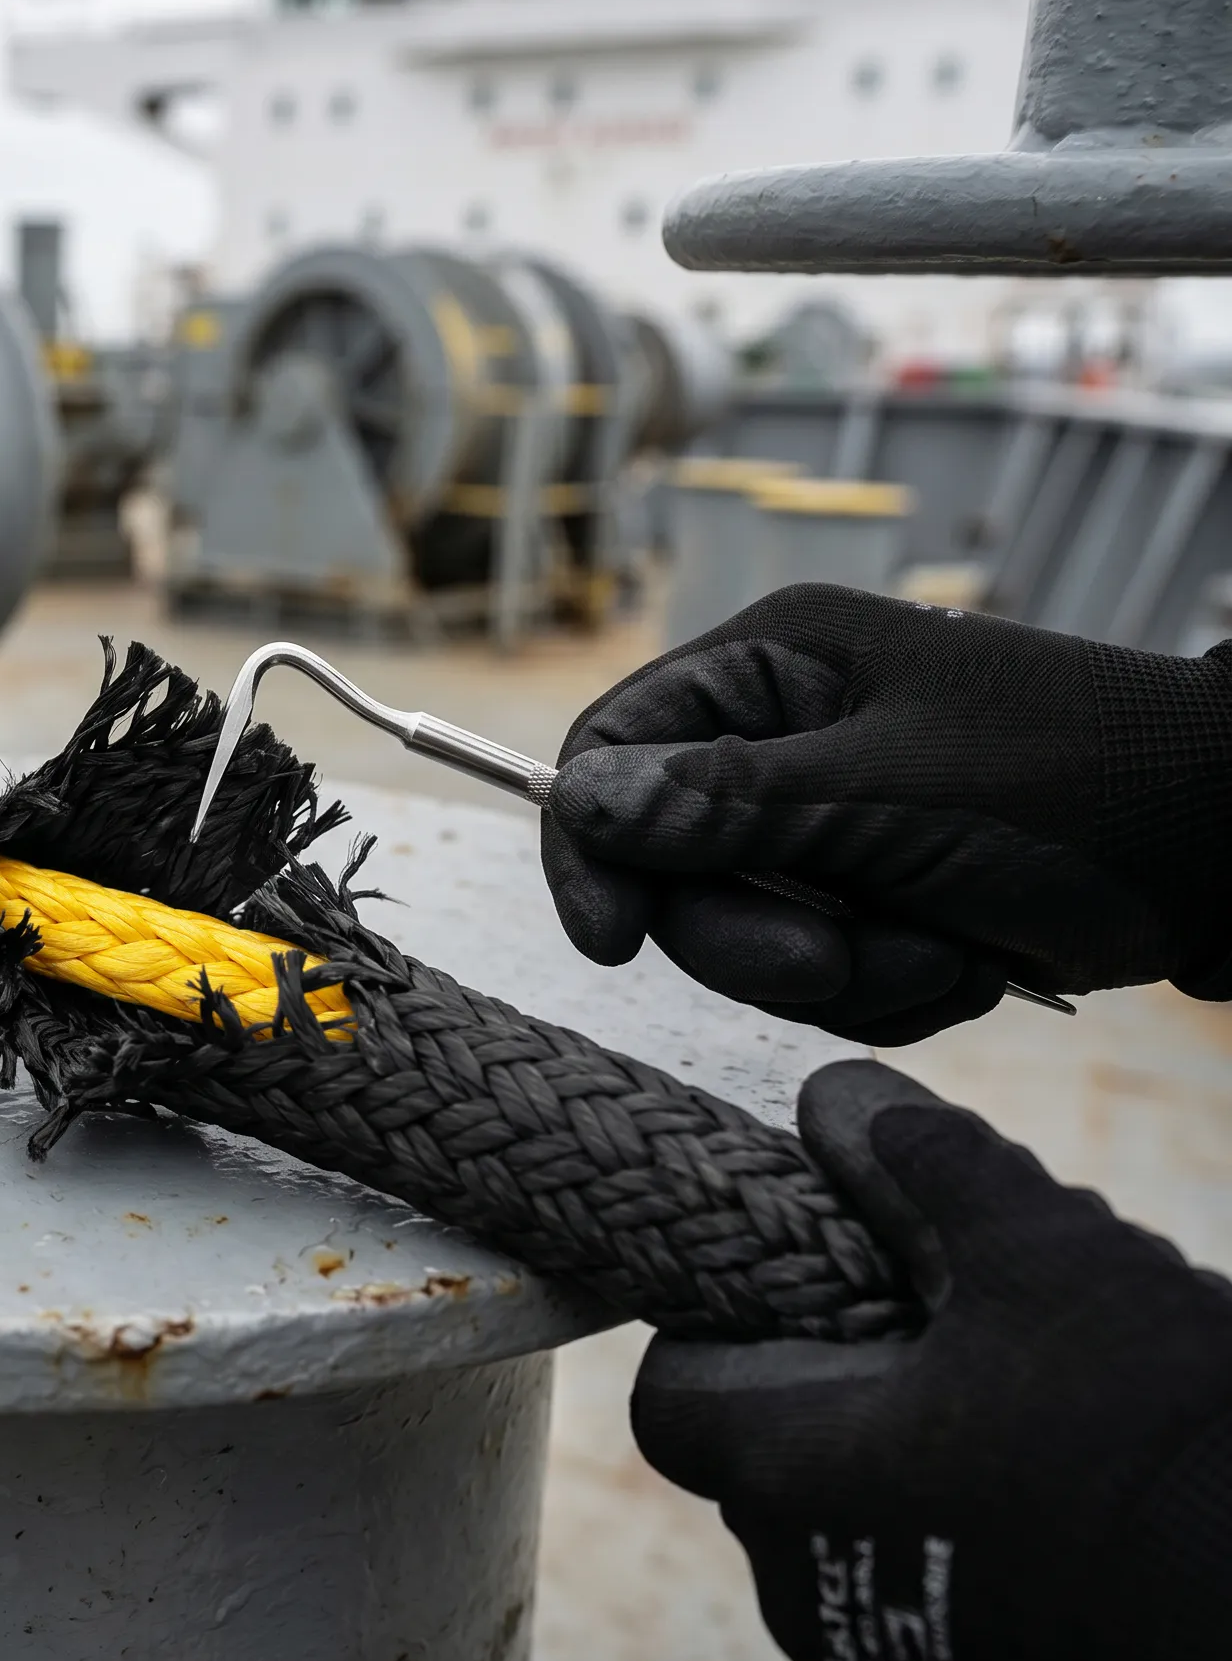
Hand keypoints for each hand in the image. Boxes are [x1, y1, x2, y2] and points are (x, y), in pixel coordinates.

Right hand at [541, 583, 1231, 1042]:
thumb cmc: (1080, 786)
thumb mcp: (889, 794)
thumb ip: (725, 804)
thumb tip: (581, 804)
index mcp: (773, 667)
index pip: (611, 754)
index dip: (595, 850)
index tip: (616, 944)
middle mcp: (785, 738)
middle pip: (671, 869)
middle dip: (756, 935)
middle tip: (839, 955)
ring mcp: (834, 822)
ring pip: (746, 938)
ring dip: (841, 973)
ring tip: (942, 951)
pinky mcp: (879, 896)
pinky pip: (819, 979)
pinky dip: (887, 992)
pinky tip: (966, 963)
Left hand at [633, 1060, 1231, 1660]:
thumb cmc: (1144, 1438)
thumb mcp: (1040, 1255)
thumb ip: (922, 1166)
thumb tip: (838, 1099)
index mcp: (786, 1474)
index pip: (675, 1393)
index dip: (725, 1325)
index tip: (807, 1281)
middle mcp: (804, 1585)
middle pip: (774, 1452)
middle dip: (845, 1378)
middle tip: (946, 1322)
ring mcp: (881, 1655)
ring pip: (856, 1518)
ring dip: (916, 1449)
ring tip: (1031, 1395)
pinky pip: (925, 1584)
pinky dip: (967, 1525)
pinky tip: (1064, 1479)